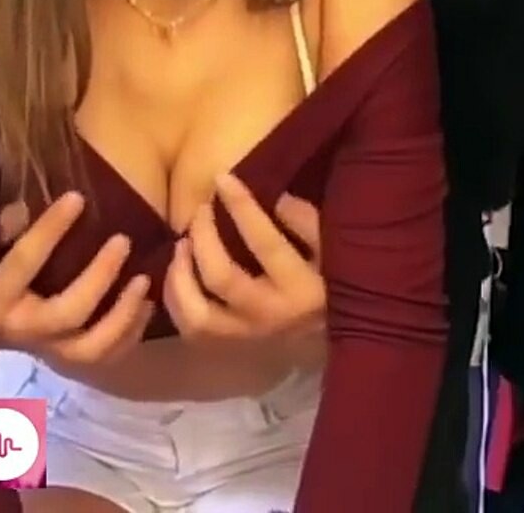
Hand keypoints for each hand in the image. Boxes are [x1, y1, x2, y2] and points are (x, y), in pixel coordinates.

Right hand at [0, 191, 154, 367]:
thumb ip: (2, 229)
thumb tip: (21, 210)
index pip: (23, 263)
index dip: (49, 230)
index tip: (77, 198)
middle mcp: (22, 333)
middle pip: (68, 313)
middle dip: (100, 277)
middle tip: (123, 241)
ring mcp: (50, 353)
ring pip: (92, 347)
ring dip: (123, 314)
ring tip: (143, 280)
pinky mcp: (73, 363)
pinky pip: (109, 358)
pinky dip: (132, 332)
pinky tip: (147, 303)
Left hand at [163, 174, 326, 343]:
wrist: (347, 328)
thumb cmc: (334, 277)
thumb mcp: (333, 243)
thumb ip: (305, 221)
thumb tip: (273, 200)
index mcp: (302, 290)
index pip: (264, 244)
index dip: (240, 207)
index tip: (223, 178)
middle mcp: (270, 316)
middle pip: (221, 279)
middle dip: (203, 238)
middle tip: (201, 211)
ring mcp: (247, 336)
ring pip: (197, 315)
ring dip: (181, 276)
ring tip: (182, 245)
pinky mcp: (231, 345)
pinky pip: (191, 331)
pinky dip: (176, 301)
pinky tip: (178, 273)